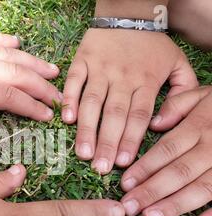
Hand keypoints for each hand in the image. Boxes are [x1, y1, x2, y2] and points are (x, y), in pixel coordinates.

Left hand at [0, 24, 61, 150]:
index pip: (9, 96)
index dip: (31, 107)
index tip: (48, 115)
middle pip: (17, 74)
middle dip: (41, 87)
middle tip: (59, 97)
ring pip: (10, 55)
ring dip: (33, 63)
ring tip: (53, 71)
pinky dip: (6, 40)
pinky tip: (18, 41)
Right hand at [62, 28, 197, 173]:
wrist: (128, 13)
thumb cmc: (152, 45)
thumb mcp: (178, 63)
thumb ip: (182, 91)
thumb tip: (165, 122)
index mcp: (147, 81)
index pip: (139, 116)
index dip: (131, 140)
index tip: (124, 163)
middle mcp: (123, 77)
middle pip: (115, 115)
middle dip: (107, 143)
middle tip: (100, 167)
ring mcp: (100, 69)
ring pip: (92, 102)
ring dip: (87, 129)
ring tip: (83, 153)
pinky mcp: (82, 61)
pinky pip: (74, 81)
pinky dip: (69, 100)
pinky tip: (67, 119)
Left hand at [121, 86, 211, 215]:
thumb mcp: (204, 94)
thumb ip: (178, 105)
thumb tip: (155, 124)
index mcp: (200, 126)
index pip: (167, 149)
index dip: (145, 167)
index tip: (124, 183)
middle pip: (179, 171)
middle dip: (152, 191)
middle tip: (129, 207)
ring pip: (202, 187)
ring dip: (175, 205)